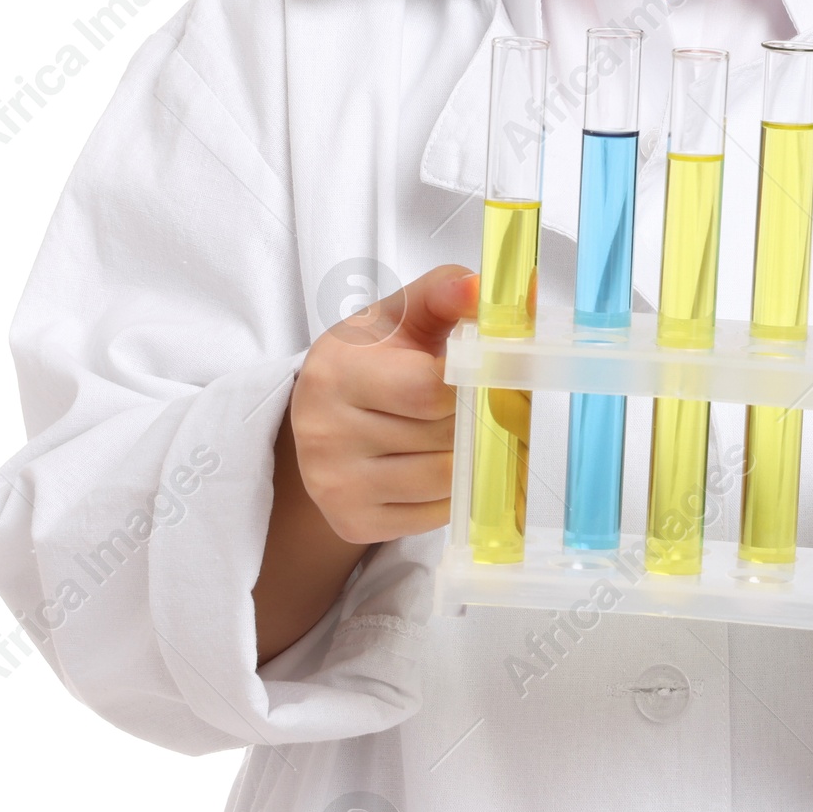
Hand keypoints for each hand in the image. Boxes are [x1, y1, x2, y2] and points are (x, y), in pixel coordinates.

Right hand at [253, 265, 474, 662]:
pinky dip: (454, 493)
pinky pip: (433, 516)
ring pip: (443, 481)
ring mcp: (335, 485)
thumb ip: (444, 290)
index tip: (489, 373)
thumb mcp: (401, 314)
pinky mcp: (352, 522)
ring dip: (469, 457)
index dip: (470, 382)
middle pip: (440, 437)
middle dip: (475, 420)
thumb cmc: (372, 357)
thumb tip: (480, 289)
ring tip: (467, 431)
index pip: (426, 390)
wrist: (323, 417)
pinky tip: (444, 463)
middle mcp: (325, 433)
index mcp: (336, 372)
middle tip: (489, 403)